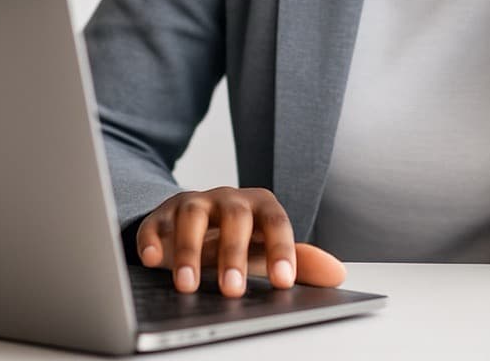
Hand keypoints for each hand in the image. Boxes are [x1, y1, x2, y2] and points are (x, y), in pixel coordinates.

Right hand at [136, 187, 345, 295]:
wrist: (196, 226)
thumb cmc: (239, 241)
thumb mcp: (267, 250)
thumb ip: (300, 261)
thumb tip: (338, 274)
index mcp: (259, 205)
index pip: (276, 221)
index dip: (281, 250)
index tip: (283, 283)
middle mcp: (228, 199)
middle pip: (234, 217)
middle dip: (233, 254)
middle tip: (233, 291)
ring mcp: (193, 203)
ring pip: (192, 216)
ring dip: (188, 252)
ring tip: (188, 287)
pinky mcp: (161, 215)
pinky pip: (155, 223)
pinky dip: (152, 239)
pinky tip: (151, 260)